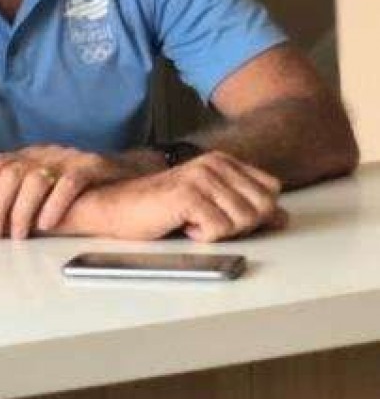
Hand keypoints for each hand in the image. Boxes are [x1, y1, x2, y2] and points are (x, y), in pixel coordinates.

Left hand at [0, 146, 140, 238]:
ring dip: (23, 210)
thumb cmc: (83, 186)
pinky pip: (70, 183)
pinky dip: (56, 204)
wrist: (130, 174)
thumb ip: (22, 193)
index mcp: (31, 155)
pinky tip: (48, 224)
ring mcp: (69, 158)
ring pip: (36, 179)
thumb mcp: (47, 184)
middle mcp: (47, 153)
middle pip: (11, 173)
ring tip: (19, 234)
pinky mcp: (94, 166)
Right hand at [90, 151, 285, 241]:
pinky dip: (201, 237)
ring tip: (191, 222)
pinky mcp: (187, 195)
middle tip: (206, 223)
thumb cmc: (159, 209)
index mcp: (222, 161)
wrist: (115, 208)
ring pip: (244, 221)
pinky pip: (219, 230)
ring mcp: (201, 178)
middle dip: (240, 225)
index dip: (255, 213)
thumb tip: (283, 218)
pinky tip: (180, 226)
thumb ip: (246, 207)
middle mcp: (214, 164)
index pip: (271, 191)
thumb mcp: (210, 205)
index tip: (223, 216)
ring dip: (218, 232)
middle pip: (262, 208)